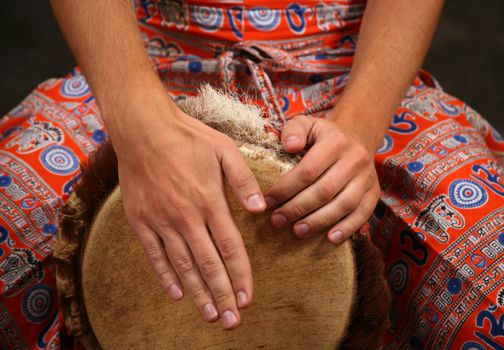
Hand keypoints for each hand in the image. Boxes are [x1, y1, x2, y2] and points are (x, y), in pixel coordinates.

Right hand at [113, 101, 265, 329]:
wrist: (143, 129)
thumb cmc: (188, 137)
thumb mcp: (225, 150)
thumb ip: (244, 180)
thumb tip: (259, 208)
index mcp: (210, 201)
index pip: (230, 248)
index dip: (241, 276)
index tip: (248, 298)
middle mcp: (186, 217)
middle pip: (209, 265)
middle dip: (223, 296)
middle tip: (232, 322)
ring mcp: (161, 221)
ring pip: (183, 266)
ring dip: (198, 294)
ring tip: (210, 316)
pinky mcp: (141, 221)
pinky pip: (154, 255)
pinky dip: (165, 276)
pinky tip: (176, 294)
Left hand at [264, 115, 379, 243]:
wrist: (357, 137)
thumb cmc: (323, 136)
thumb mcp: (306, 124)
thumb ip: (293, 130)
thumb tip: (289, 146)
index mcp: (335, 141)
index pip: (308, 170)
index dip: (286, 188)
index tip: (267, 201)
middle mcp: (355, 159)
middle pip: (324, 191)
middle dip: (297, 208)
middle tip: (277, 220)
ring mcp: (367, 177)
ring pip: (343, 205)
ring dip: (318, 221)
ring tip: (297, 231)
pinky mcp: (374, 192)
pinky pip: (363, 214)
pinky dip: (347, 228)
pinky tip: (330, 239)